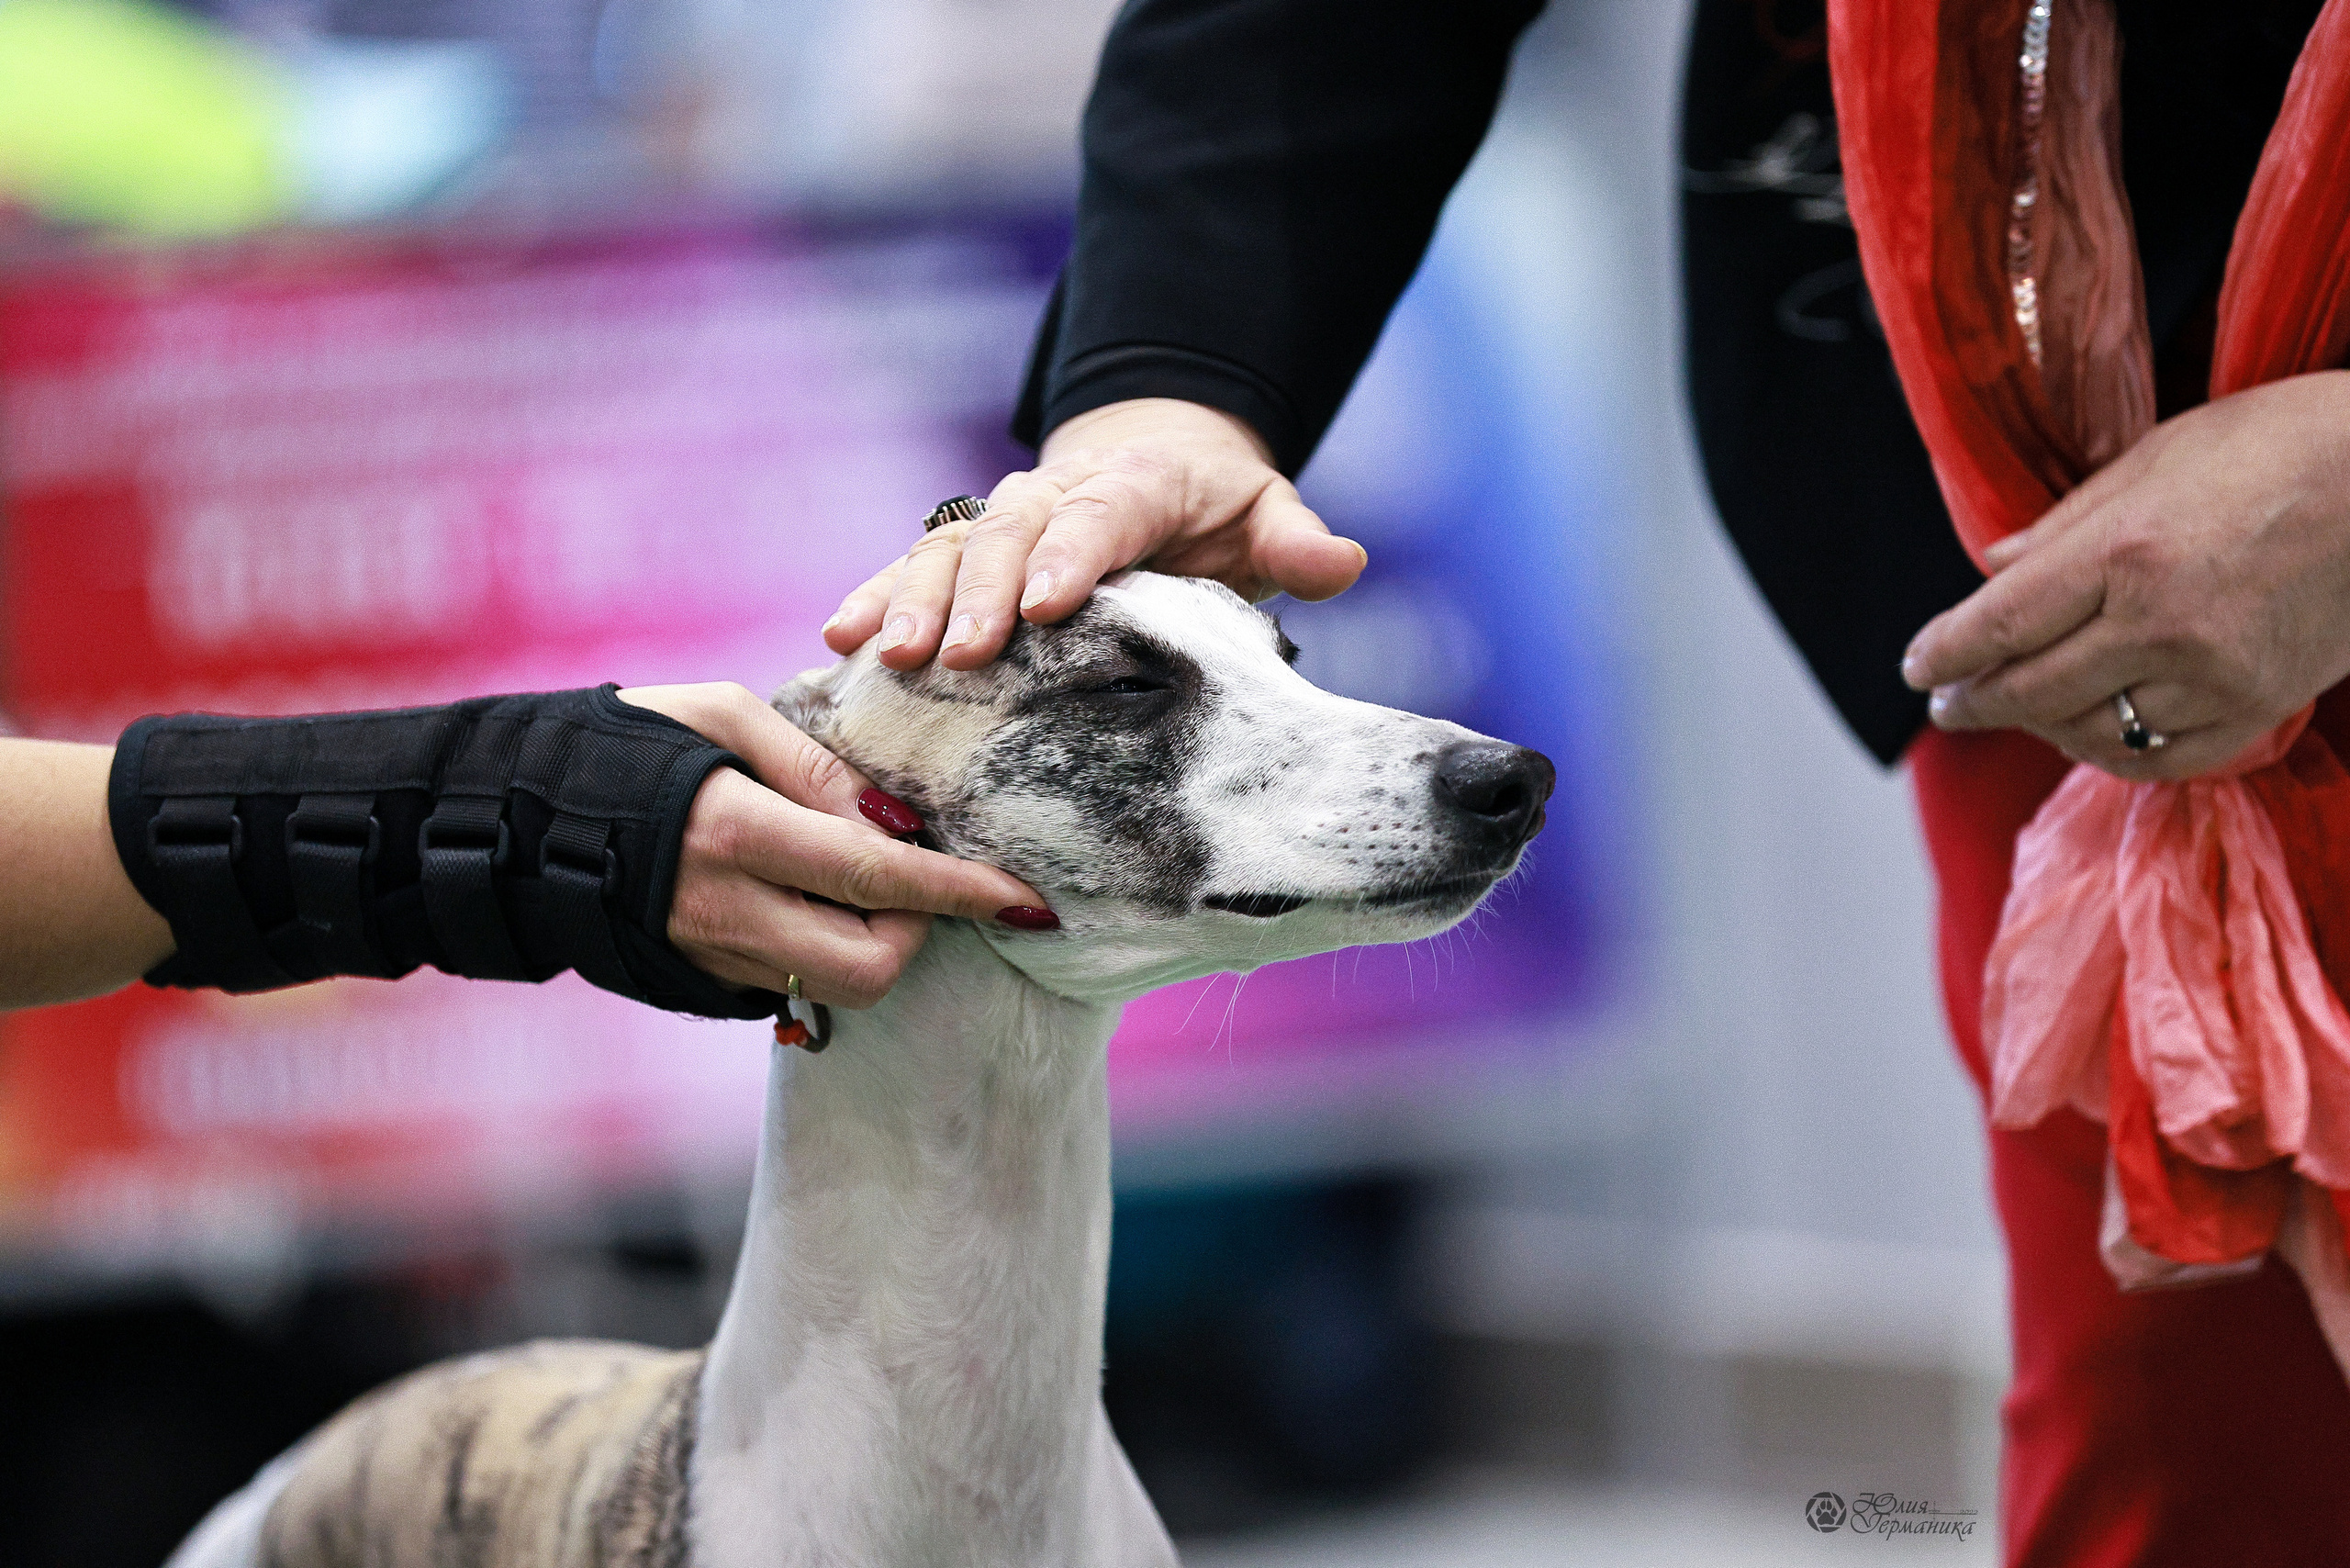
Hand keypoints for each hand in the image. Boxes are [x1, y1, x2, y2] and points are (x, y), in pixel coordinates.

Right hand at [616, 683, 1048, 1007]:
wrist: (513, 820)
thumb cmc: (623, 746)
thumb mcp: (720, 715)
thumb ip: (817, 765)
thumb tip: (899, 822)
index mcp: (738, 833)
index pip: (879, 878)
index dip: (963, 893)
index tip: (1028, 899)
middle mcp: (729, 911)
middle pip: (873, 964)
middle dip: (917, 927)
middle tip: (907, 873)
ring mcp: (714, 957)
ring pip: (839, 986)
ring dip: (874, 941)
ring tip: (856, 882)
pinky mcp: (702, 980)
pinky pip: (794, 983)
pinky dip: (826, 949)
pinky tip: (811, 903)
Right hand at [822, 398, 1368, 670]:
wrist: (1150, 454)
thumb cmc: (1212, 504)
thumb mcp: (1265, 512)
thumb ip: (1295, 542)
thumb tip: (1342, 563)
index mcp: (1135, 484)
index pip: (1102, 516)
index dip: (1072, 557)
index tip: (1047, 606)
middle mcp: (1055, 495)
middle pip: (1010, 534)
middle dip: (981, 593)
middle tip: (962, 653)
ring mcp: (1002, 520)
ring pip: (948, 549)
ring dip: (913, 599)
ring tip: (886, 654)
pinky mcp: (965, 551)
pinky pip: (912, 567)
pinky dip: (876, 598)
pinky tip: (842, 641)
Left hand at [1902, 371, 2349, 779]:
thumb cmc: (2284, 442)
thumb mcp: (2159, 456)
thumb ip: (2067, 523)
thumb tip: (1993, 567)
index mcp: (2123, 551)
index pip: (1997, 625)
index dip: (1944, 654)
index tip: (1916, 668)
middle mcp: (2161, 623)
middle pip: (2030, 690)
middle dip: (1974, 704)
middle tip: (1947, 706)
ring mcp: (2214, 675)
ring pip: (2091, 731)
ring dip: (2039, 727)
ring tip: (2017, 711)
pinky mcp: (2260, 706)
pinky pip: (2162, 758)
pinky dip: (2114, 753)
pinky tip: (2089, 735)